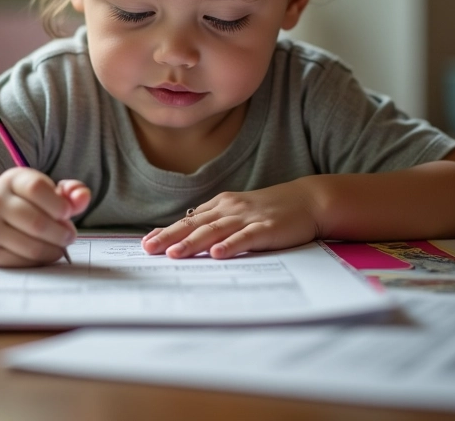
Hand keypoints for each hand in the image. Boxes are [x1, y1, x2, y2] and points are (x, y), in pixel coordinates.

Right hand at [0, 168, 89, 266]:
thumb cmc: (19, 200)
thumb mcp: (40, 188)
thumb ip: (68, 192)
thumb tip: (83, 197)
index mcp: (12, 180)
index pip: (37, 188)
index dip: (58, 203)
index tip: (67, 213)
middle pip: (36, 222)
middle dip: (61, 233)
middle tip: (70, 236)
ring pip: (30, 245)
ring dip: (54, 249)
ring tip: (61, 246)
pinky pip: (21, 260)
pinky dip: (40, 260)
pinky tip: (46, 253)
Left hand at [141, 179, 318, 259]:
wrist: (308, 200)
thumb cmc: (270, 210)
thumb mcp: (239, 212)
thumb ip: (216, 222)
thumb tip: (188, 237)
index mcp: (221, 205)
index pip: (189, 219)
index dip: (167, 231)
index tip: (146, 243)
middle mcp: (230, 208)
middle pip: (195, 224)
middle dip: (170, 237)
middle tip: (148, 249)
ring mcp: (248, 217)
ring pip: (215, 230)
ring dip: (193, 242)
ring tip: (174, 254)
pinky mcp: (266, 227)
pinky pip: (245, 237)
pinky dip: (230, 245)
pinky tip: (217, 254)